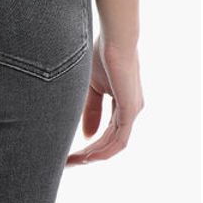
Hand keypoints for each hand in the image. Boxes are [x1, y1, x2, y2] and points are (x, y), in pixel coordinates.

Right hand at [66, 34, 143, 165]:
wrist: (114, 39)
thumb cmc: (101, 55)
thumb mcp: (92, 86)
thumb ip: (91, 110)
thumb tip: (87, 135)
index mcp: (123, 103)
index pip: (108, 131)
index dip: (90, 143)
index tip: (70, 151)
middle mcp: (131, 110)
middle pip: (111, 141)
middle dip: (90, 154)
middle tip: (69, 162)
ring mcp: (133, 111)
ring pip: (115, 144)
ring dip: (94, 155)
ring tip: (74, 162)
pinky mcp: (131, 110)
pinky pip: (119, 139)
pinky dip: (104, 150)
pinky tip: (88, 156)